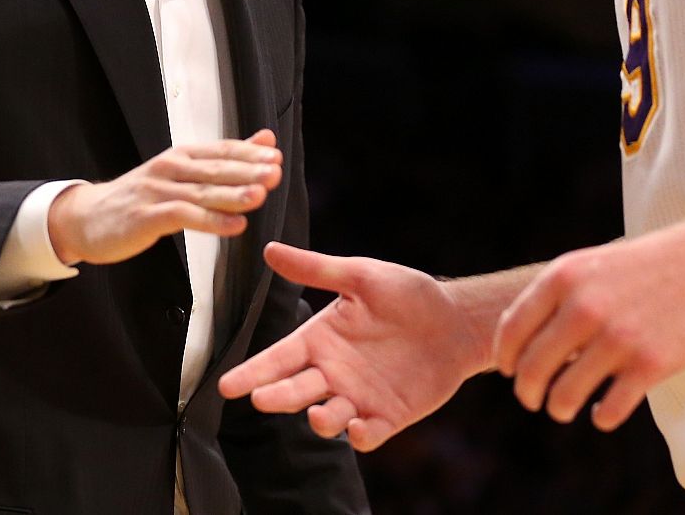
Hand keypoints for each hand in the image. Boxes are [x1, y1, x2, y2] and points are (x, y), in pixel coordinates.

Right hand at [48, 129, 281, 264]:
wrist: (87, 217)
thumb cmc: (141, 196)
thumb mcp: (181, 172)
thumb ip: (224, 159)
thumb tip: (266, 140)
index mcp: (181, 156)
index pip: (220, 150)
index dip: (248, 154)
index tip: (275, 158)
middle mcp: (170, 168)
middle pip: (214, 168)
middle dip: (246, 170)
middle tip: (274, 173)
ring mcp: (157, 191)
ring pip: (201, 192)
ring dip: (232, 194)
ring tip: (260, 197)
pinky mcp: (146, 217)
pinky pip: (183, 217)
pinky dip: (210, 221)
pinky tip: (233, 226)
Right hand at [217, 243, 489, 451]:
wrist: (456, 320)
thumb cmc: (408, 293)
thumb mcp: (362, 276)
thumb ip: (317, 269)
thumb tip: (269, 250)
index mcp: (321, 339)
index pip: (278, 359)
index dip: (253, 372)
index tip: (227, 386)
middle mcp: (333, 372)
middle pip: (295, 391)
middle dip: (277, 397)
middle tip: (261, 398)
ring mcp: (359, 397)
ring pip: (328, 417)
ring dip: (321, 419)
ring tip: (320, 413)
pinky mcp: (387, 416)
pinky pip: (368, 434)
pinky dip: (361, 435)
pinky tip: (360, 427)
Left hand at [492, 213, 684, 430]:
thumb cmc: (638, 268)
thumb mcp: (587, 266)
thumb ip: (551, 300)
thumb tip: (516, 348)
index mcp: (562, 278)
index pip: (511, 331)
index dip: (506, 359)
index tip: (510, 372)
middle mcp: (584, 308)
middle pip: (532, 370)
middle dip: (528, 393)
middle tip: (533, 400)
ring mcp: (618, 338)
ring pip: (564, 397)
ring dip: (560, 409)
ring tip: (564, 408)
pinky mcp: (649, 365)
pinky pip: (608, 411)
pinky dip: (601, 417)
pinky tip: (602, 409)